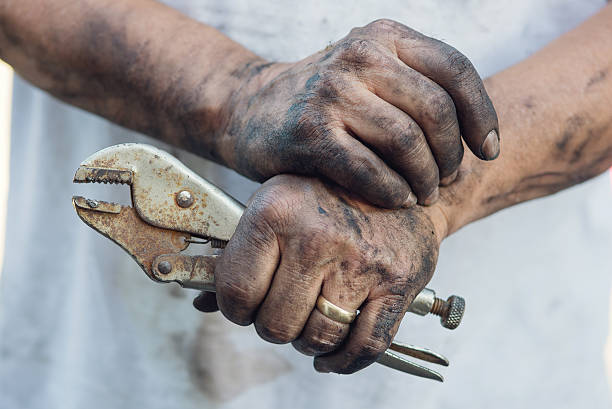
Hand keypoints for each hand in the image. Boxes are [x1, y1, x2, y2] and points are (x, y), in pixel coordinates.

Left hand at [193, 175, 444, 372]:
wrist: (393, 173)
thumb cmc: (324, 194)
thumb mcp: (273, 204)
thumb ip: (238, 253)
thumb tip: (202, 302)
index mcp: (275, 213)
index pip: (236, 291)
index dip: (234, 309)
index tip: (243, 308)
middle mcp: (317, 237)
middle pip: (277, 323)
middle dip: (273, 326)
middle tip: (280, 313)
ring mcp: (360, 261)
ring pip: (319, 338)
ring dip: (307, 342)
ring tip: (307, 324)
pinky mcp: (397, 281)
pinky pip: (366, 345)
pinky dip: (344, 360)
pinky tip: (331, 356)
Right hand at [222, 19, 498, 207]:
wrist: (251, 109)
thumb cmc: (324, 101)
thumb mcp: (370, 73)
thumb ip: (417, 87)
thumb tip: (479, 134)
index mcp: (384, 36)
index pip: (455, 71)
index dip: (482, 115)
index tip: (488, 150)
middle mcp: (360, 55)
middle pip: (436, 110)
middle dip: (451, 155)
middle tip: (447, 179)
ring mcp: (333, 92)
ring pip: (406, 141)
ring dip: (424, 178)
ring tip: (423, 194)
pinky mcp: (310, 132)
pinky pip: (369, 169)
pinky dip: (391, 191)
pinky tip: (397, 199)